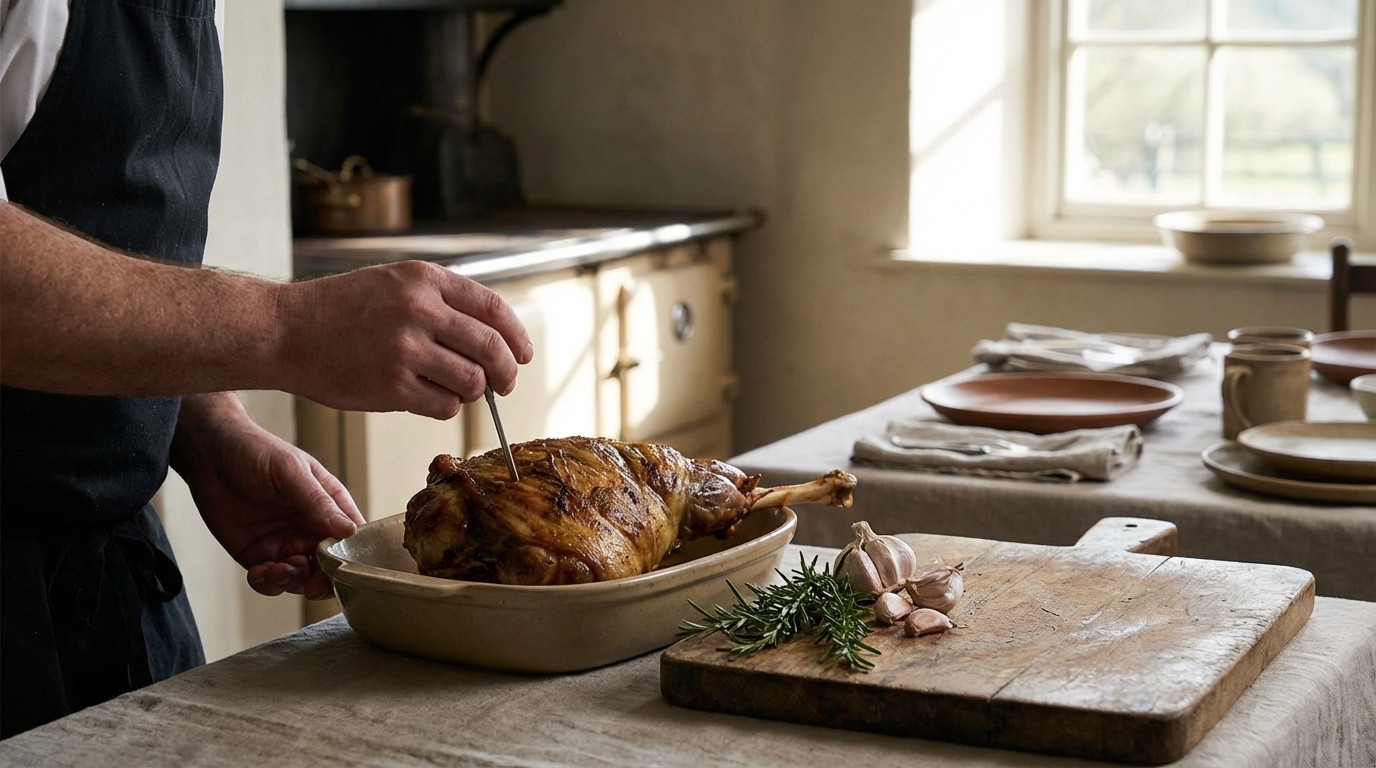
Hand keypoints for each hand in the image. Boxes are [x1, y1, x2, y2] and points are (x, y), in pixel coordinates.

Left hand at [171, 393, 364, 598]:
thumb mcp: (291, 472)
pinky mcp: (258, 554)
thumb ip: (318, 502)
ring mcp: (285, 543)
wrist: (209, 454)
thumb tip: (348, 530)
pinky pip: (269, 580)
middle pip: (329, 567)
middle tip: (310, 586)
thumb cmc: (257, 451)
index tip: (340, 570)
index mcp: (329, 506)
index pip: (351, 539)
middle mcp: (311, 529)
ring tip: (276, 571)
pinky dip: (267, 584)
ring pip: (300, 578)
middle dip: (322, 581)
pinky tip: (259, 573)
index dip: (350, 559)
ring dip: (292, 582)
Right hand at [276, 260, 533, 418]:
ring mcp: (406, 349)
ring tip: (456, 389)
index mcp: (424, 279)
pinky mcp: (392, 386)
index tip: (524, 355)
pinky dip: (447, 407)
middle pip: (492, 349)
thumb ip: (441, 300)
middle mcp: (419, 310)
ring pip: (472, 381)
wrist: (286, 330)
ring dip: (473, 392)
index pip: (493, 309)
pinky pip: (445, 406)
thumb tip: (493, 337)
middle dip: (507, 372)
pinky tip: (430, 398)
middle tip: (505, 384)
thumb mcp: (393, 282)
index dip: (517, 337)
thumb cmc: (340, 309)